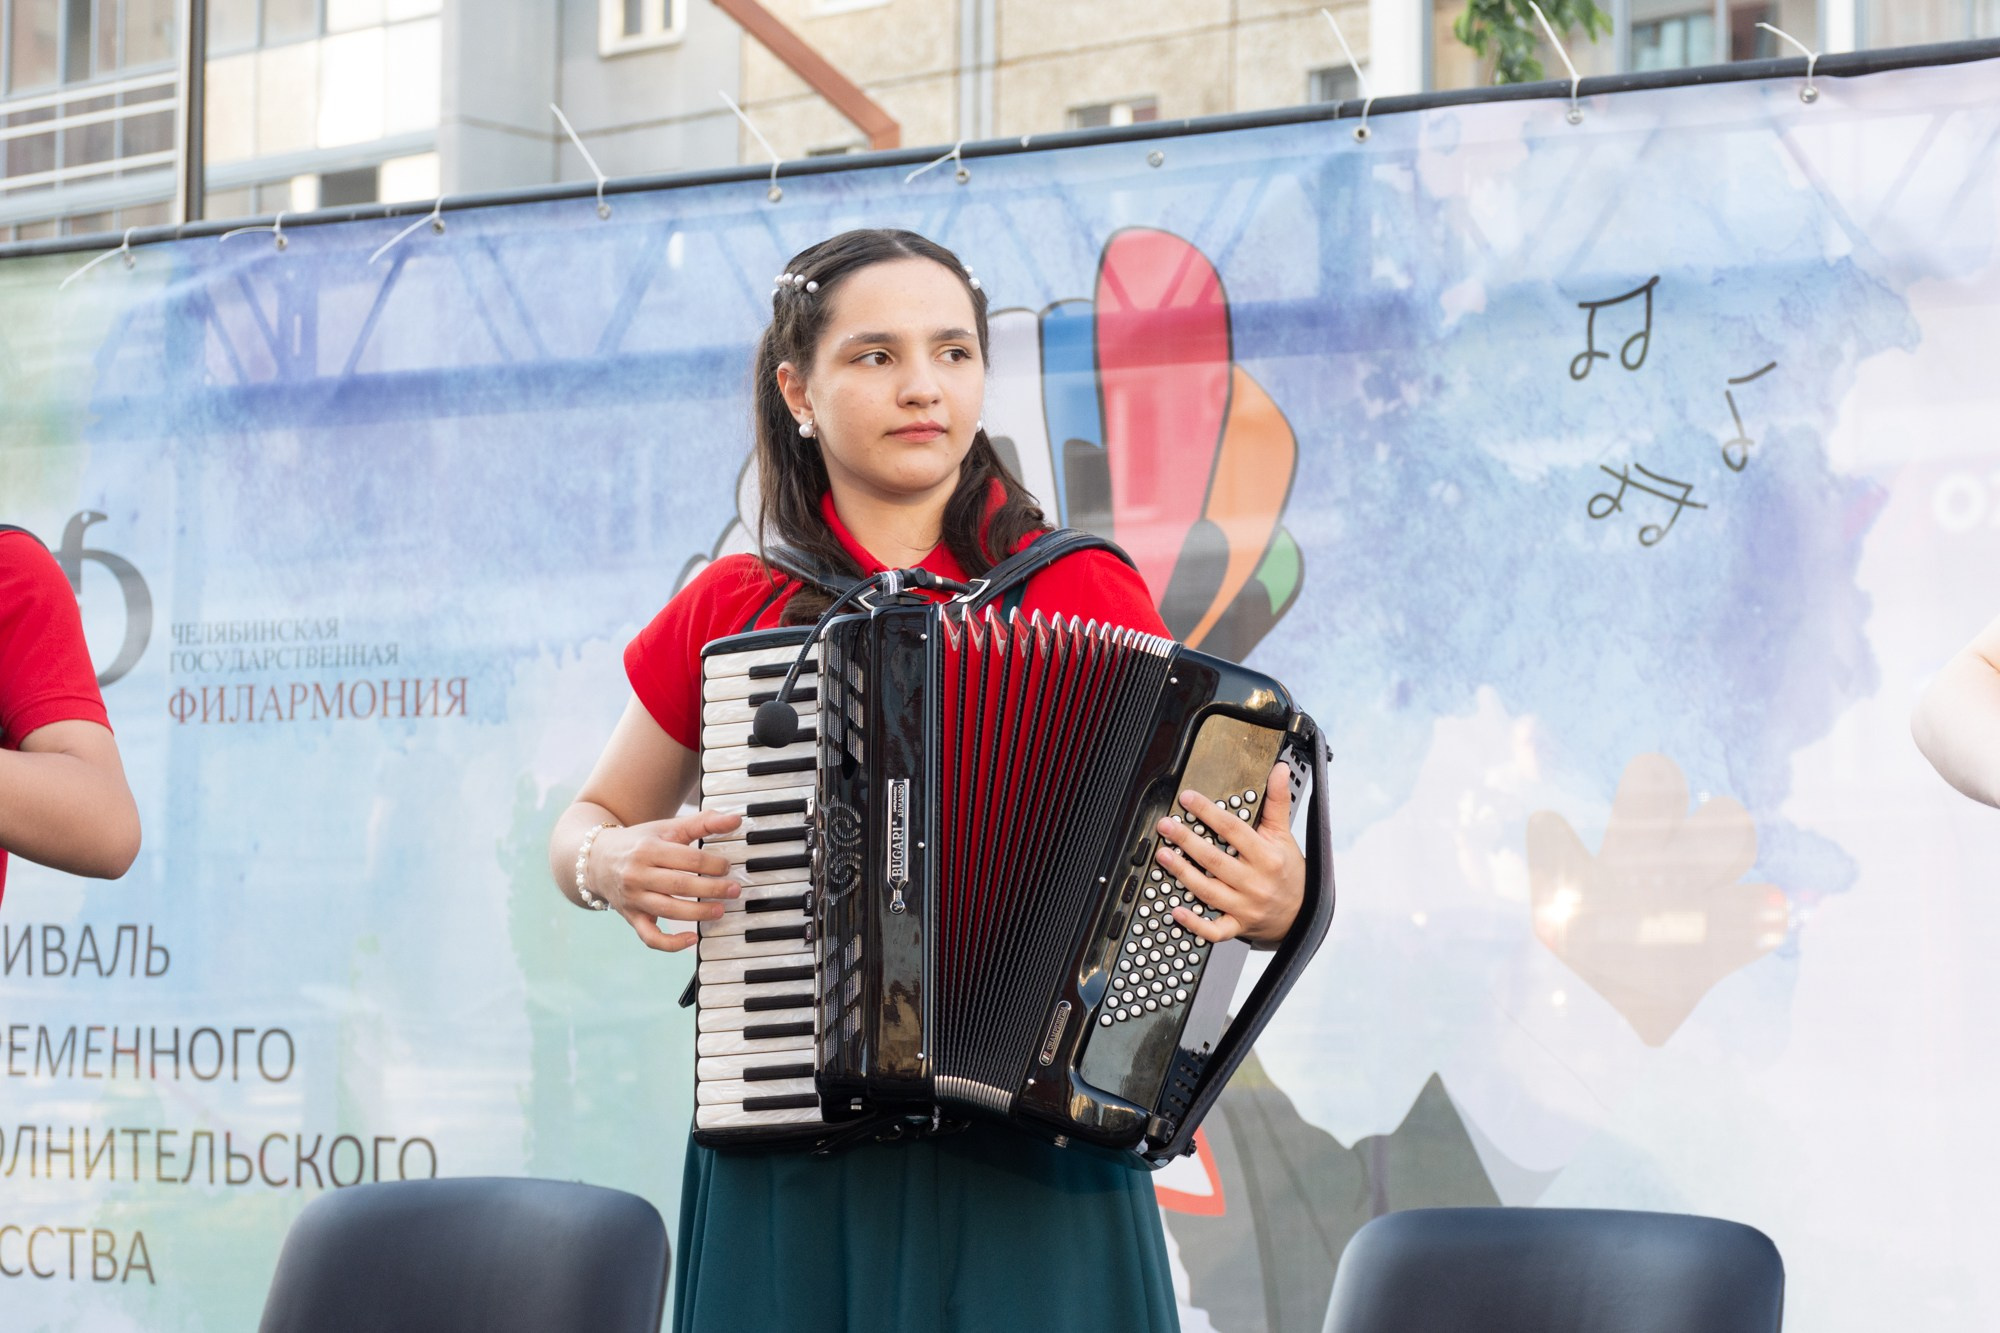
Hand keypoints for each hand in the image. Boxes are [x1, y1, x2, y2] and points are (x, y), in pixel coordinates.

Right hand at [588, 811, 741, 952]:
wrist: (597, 859)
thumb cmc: (640, 842)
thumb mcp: (668, 828)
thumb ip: (703, 822)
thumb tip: (736, 819)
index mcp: (648, 849)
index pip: (687, 859)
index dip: (713, 864)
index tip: (728, 867)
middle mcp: (637, 875)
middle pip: (680, 885)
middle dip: (711, 889)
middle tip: (734, 890)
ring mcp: (633, 899)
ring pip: (668, 910)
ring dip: (698, 913)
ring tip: (720, 910)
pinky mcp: (631, 917)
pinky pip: (650, 937)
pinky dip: (671, 943)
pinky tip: (692, 938)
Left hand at [1157, 762, 1303, 945]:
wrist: (1302, 913)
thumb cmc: (1288, 870)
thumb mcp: (1284, 834)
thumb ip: (1278, 801)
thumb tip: (1279, 769)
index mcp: (1266, 856)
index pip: (1233, 830)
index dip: (1208, 812)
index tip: (1188, 799)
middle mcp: (1255, 882)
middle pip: (1215, 860)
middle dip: (1187, 841)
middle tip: (1166, 826)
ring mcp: (1245, 906)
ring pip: (1209, 891)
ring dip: (1182, 873)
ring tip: (1163, 855)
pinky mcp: (1237, 926)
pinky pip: (1214, 929)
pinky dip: (1195, 923)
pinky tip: (1177, 910)